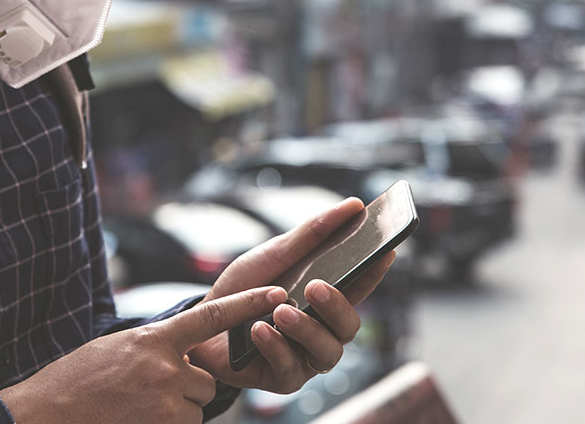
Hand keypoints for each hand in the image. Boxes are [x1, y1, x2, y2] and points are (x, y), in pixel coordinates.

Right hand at [0, 286, 286, 423]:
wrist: (43, 414)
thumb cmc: (73, 383)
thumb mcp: (115, 350)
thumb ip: (153, 347)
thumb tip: (179, 354)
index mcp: (153, 338)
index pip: (211, 316)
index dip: (248, 304)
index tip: (278, 293)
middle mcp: (165, 366)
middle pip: (205, 381)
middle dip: (186, 390)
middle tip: (146, 394)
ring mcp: (165, 400)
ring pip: (195, 408)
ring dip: (176, 412)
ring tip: (134, 409)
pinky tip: (135, 420)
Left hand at [187, 197, 396, 393]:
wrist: (200, 322)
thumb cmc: (242, 288)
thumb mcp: (274, 254)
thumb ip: (312, 234)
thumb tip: (353, 205)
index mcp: (325, 299)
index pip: (360, 286)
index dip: (375, 272)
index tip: (385, 252)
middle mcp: (322, 330)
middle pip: (349, 326)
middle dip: (336, 306)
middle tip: (316, 286)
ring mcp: (305, 356)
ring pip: (327, 351)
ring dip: (306, 329)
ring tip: (280, 310)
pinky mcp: (282, 378)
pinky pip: (290, 368)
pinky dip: (275, 346)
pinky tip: (258, 330)